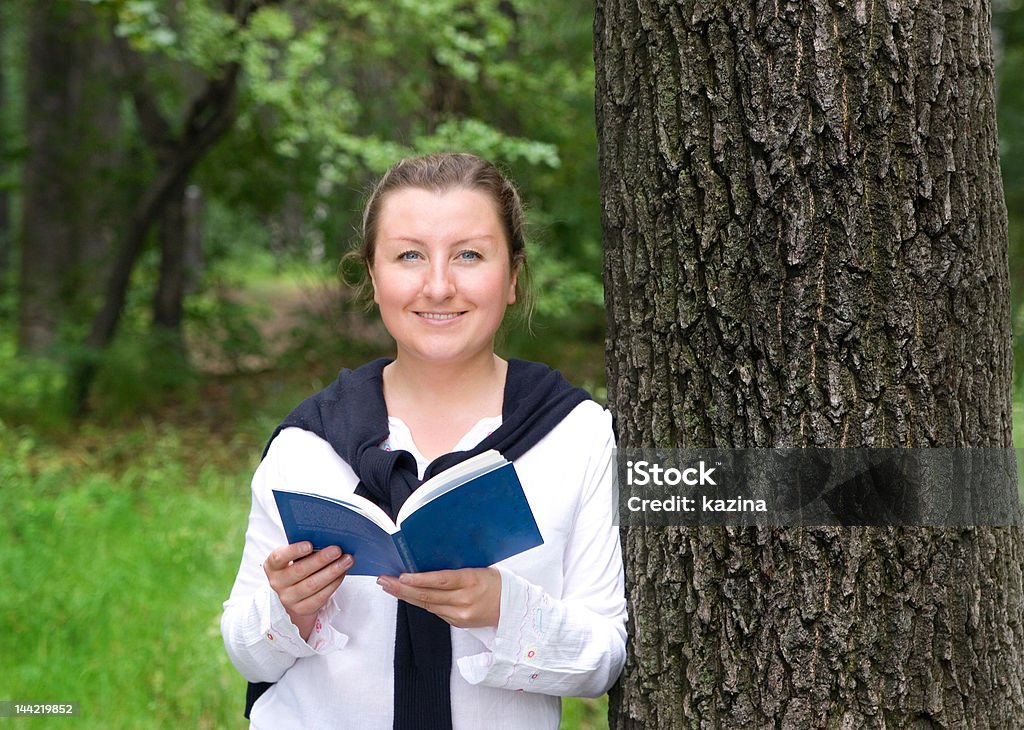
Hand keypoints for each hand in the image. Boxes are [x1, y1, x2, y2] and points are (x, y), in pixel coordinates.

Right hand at [263, 542, 353, 639]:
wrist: (294, 594)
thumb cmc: (297, 567)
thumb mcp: (295, 557)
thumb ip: (305, 549)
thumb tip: (327, 539)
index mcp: (273, 566)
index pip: (279, 558)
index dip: (293, 551)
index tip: (310, 545)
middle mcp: (277, 583)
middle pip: (300, 571)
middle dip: (321, 559)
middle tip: (337, 550)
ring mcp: (288, 598)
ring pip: (312, 585)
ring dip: (332, 571)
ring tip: (346, 560)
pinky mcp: (301, 609)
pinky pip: (320, 597)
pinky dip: (333, 584)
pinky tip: (342, 574)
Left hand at [376, 568, 500, 627]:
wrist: (513, 607)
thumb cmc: (496, 583)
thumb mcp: (479, 569)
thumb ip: (455, 571)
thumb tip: (428, 567)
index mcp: (471, 581)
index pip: (441, 580)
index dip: (419, 580)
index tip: (401, 576)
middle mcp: (464, 600)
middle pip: (428, 595)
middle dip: (402, 588)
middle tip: (384, 580)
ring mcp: (460, 614)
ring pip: (427, 605)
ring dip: (405, 596)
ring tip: (388, 587)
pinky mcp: (458, 622)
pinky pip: (435, 610)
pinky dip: (420, 602)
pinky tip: (406, 595)